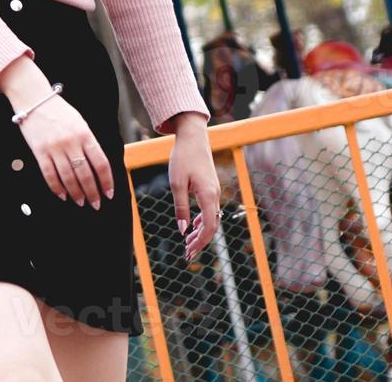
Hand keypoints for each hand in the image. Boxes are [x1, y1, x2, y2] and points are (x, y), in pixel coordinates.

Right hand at [14, 93, 113, 208]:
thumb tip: (97, 167)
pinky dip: (57, 187)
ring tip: (81, 202)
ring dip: (76, 193)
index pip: (101, 163)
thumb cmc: (59, 111)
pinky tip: (62, 195)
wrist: (34, 99)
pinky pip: (49, 174)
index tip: (108, 193)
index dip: (106, 181)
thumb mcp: (80, 123)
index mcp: (86, 134)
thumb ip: (89, 143)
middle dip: (92, 192)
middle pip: (85, 174)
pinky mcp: (39, 151)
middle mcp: (71, 142)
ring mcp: (54, 148)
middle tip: (95, 204)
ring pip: (68, 177)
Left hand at [167, 112, 219, 259]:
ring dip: (201, 232)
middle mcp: (215, 195)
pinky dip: (202, 221)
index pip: (209, 226)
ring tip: (187, 243)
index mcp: (208, 195)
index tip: (190, 252)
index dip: (200, 242)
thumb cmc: (183, 158)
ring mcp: (214, 191)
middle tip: (187, 253)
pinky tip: (192, 225)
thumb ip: (181, 206)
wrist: (193, 137)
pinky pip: (210, 210)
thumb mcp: (176, 183)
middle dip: (200, 241)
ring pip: (212, 218)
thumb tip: (182, 229)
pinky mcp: (210, 187)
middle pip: (212, 225)